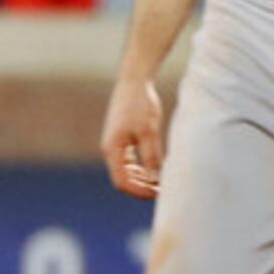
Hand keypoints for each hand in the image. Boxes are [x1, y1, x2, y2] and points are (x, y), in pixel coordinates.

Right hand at [101, 77, 164, 198]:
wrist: (134, 80)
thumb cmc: (141, 103)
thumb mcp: (149, 131)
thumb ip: (151, 157)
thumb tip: (156, 180)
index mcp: (112, 149)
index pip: (122, 182)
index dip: (139, 191)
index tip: (158, 193)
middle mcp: (110, 149)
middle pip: (123, 179)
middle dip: (142, 187)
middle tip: (164, 190)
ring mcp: (115, 144)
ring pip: (127, 172)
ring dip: (142, 180)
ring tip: (162, 182)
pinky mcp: (122, 138)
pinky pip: (130, 161)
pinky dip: (142, 169)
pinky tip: (157, 169)